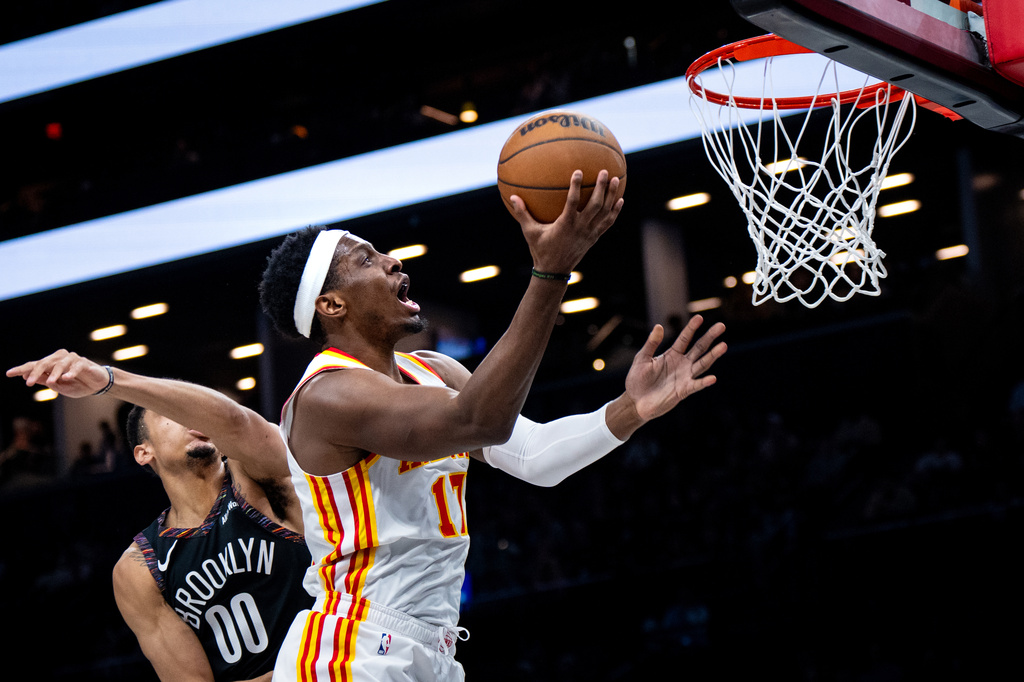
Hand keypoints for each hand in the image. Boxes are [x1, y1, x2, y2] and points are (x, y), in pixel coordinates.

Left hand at [6, 349, 110, 397]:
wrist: (99, 385)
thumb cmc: (79, 385)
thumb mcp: (61, 387)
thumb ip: (47, 381)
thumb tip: (31, 378)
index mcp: (52, 364)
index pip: (35, 365)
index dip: (23, 369)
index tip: (9, 374)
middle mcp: (60, 359)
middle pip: (45, 362)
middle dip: (35, 372)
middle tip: (29, 383)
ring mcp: (73, 360)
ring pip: (60, 364)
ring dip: (54, 374)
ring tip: (50, 382)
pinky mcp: (84, 363)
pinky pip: (76, 366)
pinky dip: (71, 372)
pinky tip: (66, 378)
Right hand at [508, 169, 623, 273]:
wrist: (554, 272)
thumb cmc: (540, 250)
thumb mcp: (530, 232)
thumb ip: (522, 214)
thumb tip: (512, 197)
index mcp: (565, 225)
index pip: (572, 202)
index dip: (576, 186)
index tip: (578, 172)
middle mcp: (580, 228)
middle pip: (595, 205)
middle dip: (601, 188)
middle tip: (604, 171)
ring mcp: (589, 233)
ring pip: (605, 213)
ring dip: (611, 196)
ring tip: (615, 179)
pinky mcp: (594, 238)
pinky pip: (608, 223)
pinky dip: (615, 211)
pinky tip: (620, 200)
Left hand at [624, 316, 726, 422]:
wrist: (635, 402)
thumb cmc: (638, 379)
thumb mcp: (642, 359)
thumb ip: (651, 344)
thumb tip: (659, 326)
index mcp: (672, 354)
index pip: (684, 338)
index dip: (691, 328)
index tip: (699, 317)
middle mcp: (682, 364)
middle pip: (699, 348)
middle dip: (710, 337)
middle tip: (722, 325)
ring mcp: (684, 377)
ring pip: (702, 364)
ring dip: (713, 355)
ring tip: (723, 345)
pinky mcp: (683, 391)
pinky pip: (695, 385)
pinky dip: (704, 382)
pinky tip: (712, 378)